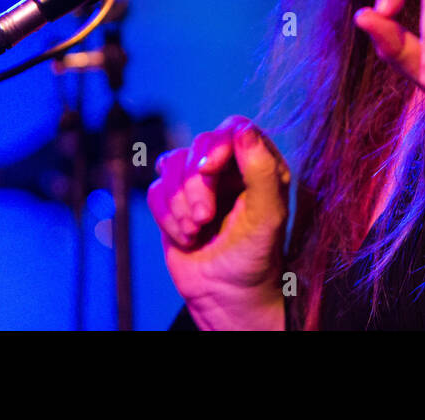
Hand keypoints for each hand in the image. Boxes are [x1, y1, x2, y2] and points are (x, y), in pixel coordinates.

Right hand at [147, 115, 287, 329]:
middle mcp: (229, 166)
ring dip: (180, 203)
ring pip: (171, 164)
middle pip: (198, 146)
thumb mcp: (268, 214)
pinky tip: (186, 238)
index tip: (208, 169)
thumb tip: (243, 130)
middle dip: (195, 183)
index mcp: (259, 163)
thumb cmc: (256, 256)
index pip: (234, 129)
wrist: (227, 295)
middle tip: (205, 218)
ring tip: (197, 231)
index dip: (217, 145)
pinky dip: (167, 217)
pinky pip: (155, 191)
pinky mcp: (173, 201)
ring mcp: (198, 182)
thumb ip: (261, 170)